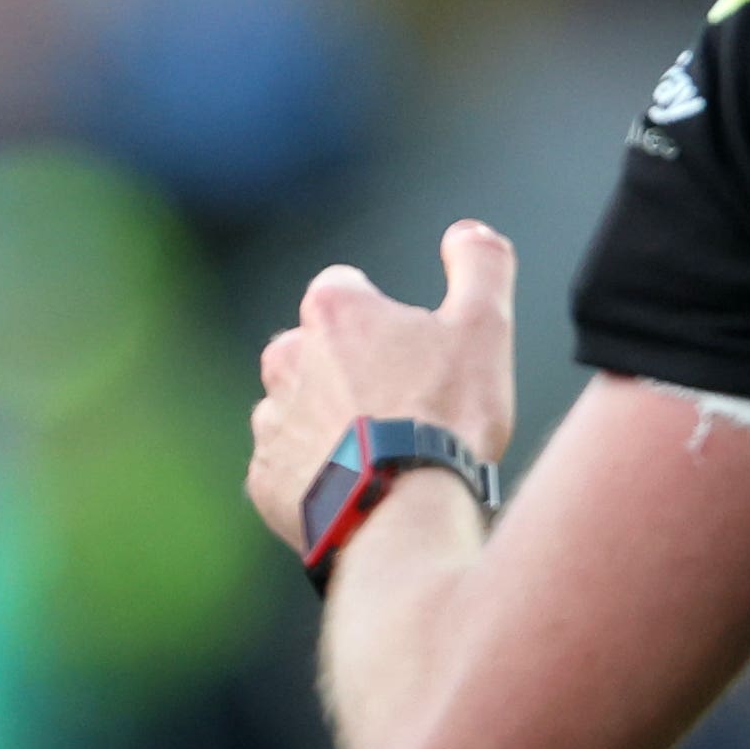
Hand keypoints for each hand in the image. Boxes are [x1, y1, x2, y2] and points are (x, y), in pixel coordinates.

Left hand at [251, 222, 521, 552]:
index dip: (385, 320)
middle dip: (352, 372)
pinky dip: (318, 476)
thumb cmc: (444, 417)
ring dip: (332, 425)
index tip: (415, 356)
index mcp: (332, 311)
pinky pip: (289, 468)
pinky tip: (359, 489)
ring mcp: (271, 422)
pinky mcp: (264, 480)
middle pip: (318, 351)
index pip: (348, 291)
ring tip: (382, 457)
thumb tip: (468, 232)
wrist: (403, 516)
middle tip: (403, 411)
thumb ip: (481, 265)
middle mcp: (286, 358)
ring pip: (300, 410)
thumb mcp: (485, 326)